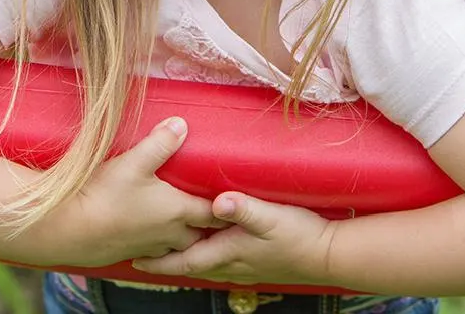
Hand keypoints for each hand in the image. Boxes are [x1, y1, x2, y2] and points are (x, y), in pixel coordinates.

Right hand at [51, 117, 226, 267]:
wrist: (70, 230)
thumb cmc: (105, 196)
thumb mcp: (135, 162)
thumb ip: (160, 142)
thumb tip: (182, 123)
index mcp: (178, 211)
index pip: (215, 212)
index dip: (228, 206)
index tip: (241, 200)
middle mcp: (170, 233)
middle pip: (202, 234)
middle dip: (212, 226)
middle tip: (221, 213)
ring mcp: (151, 246)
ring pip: (181, 246)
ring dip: (189, 236)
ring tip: (192, 223)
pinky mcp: (133, 251)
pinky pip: (159, 250)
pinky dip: (164, 243)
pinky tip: (156, 231)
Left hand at [132, 192, 336, 285]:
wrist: (329, 254)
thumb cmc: (300, 234)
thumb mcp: (271, 216)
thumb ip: (243, 208)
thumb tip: (217, 200)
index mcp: (229, 252)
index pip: (185, 260)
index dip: (159, 260)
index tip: (135, 257)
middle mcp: (233, 262)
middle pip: (190, 265)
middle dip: (165, 261)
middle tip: (141, 253)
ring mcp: (245, 264)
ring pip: (205, 264)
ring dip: (184, 257)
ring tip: (166, 247)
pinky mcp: (256, 259)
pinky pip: (220, 259)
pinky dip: (205, 254)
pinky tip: (208, 243)